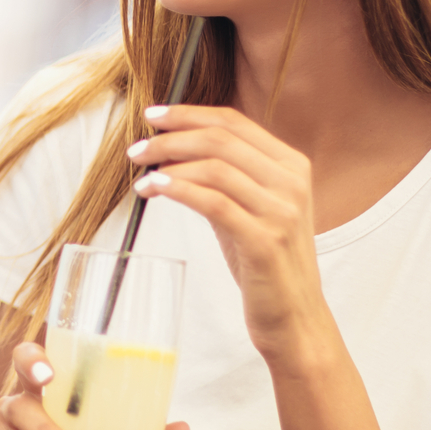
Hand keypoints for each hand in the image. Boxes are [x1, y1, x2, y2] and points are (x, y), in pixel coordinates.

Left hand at [126, 104, 323, 359]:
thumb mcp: (249, 207)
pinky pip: (213, 203)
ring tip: (140, 174)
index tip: (152, 116)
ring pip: (215, 167)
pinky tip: (154, 189)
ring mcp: (281, 211)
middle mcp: (291, 182)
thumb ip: (223, 176)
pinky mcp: (265, 240)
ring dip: (168, 164)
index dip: (188, 114)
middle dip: (170, 137)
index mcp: (291, 165)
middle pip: (220, 139)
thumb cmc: (264, 261)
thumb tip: (169, 148)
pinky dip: (178, 190)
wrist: (294, 316)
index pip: (233, 122)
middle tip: (136, 149)